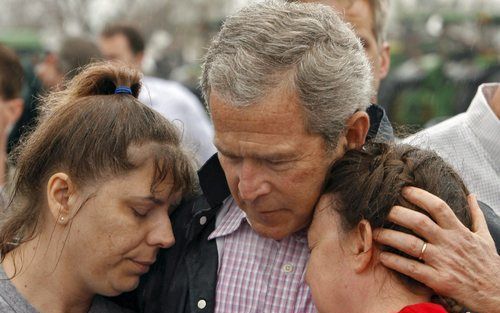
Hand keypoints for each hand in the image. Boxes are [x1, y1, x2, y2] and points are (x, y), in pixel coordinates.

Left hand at [373, 187, 499, 312]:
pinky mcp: (438, 280)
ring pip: (410, 244)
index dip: (420, 195)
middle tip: (381, 210)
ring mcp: (443, 262)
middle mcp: (449, 243)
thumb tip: (470, 195)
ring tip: (374, 232)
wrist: (497, 294)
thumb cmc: (489, 265)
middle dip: (397, 214)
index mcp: (460, 231)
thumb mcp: (485, 237)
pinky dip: (395, 262)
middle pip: (419, 222)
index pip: (438, 206)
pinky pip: (411, 269)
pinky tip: (383, 257)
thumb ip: (476, 215)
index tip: (403, 190)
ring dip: (389, 237)